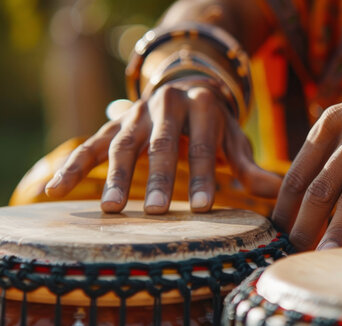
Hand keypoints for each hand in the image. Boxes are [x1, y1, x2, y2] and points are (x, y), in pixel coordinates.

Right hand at [45, 76, 280, 213]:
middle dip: (160, 178)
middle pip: (161, 143)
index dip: (203, 176)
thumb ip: (248, 165)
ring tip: (113, 209)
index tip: (204, 207)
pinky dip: (73, 166)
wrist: (184, 88)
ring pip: (123, 143)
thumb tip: (277, 190)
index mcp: (202, 105)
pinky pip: (90, 144)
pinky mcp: (113, 123)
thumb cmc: (213, 125)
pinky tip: (55, 190)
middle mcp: (166, 103)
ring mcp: (135, 112)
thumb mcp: (233, 139)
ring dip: (117, 176)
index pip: (202, 144)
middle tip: (158, 212)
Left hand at [271, 75, 341, 250]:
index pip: (297, 175)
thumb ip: (323, 154)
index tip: (277, 235)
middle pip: (320, 189)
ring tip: (325, 255)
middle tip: (295, 252)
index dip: (284, 209)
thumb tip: (293, 200)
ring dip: (338, 230)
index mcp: (329, 124)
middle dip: (304, 225)